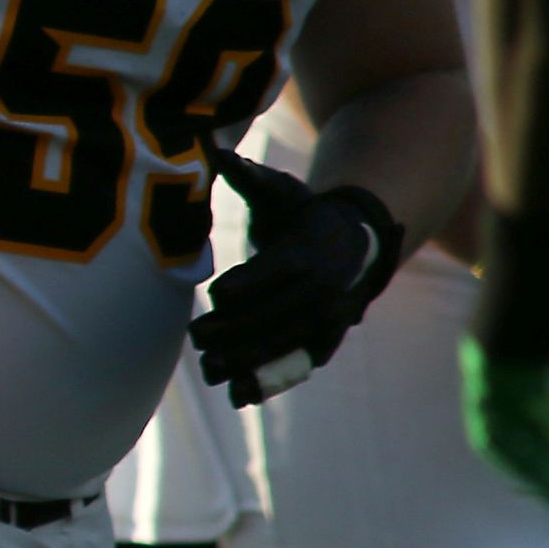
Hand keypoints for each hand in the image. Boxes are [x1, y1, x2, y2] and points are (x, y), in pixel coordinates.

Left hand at [192, 146, 402, 405]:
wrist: (354, 245)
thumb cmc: (302, 214)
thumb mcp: (280, 191)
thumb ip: (247, 177)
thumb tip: (217, 151)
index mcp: (310, 253)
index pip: (278, 272)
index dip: (248, 285)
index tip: (215, 295)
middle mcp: (323, 292)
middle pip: (276, 316)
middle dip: (234, 330)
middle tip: (194, 336)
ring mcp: (326, 322)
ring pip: (284, 347)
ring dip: (246, 364)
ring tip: (208, 371)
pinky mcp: (324, 343)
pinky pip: (296, 366)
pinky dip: (268, 382)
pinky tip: (237, 396)